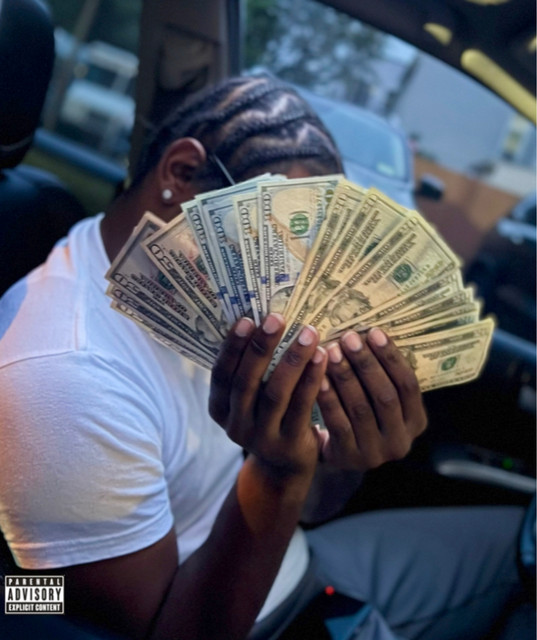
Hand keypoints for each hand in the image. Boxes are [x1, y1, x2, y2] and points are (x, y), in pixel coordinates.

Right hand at [209, 314, 327, 477]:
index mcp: (220, 408)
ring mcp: (261, 438)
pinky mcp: (289, 445)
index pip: (221, 374)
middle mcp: (235, 425)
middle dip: (261, 347)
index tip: (246, 318)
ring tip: (308, 333)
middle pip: (246, 382)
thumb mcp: (250, 398)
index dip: (232, 347)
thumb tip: (261, 318)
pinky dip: (311, 380)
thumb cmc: (268, 415)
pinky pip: (301, 407)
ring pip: (275, 394)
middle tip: (277, 318)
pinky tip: (322, 357)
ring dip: (292, 360)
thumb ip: (250, 369)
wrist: (284, 465)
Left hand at [315, 327, 426, 469]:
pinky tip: (319, 378)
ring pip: (361, 408)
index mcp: (416, 421)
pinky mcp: (350, 458)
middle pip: (385, 396)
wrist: (340, 453)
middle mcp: (401, 441)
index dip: (391, 358)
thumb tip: (366, 331)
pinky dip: (330, 399)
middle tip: (348, 338)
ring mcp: (376, 453)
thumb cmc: (363, 414)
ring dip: (346, 377)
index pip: (409, 385)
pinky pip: (339, 424)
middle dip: (366, 363)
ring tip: (332, 351)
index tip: (373, 332)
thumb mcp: (380, 399)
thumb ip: (382, 374)